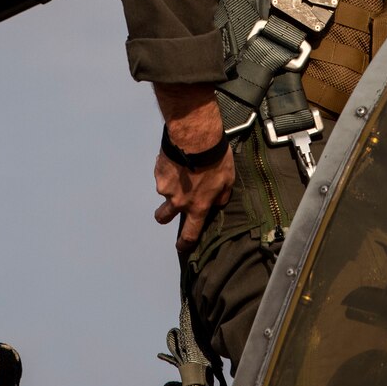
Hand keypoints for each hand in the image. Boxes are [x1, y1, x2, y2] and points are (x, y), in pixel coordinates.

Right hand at [153, 82, 236, 251]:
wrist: (196, 138)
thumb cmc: (216, 159)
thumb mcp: (228, 180)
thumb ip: (221, 197)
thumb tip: (217, 203)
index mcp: (197, 206)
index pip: (189, 233)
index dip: (184, 244)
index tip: (181, 246)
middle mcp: (178, 201)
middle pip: (163, 217)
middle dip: (164, 216)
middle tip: (171, 206)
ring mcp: (165, 187)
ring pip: (164, 191)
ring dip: (170, 185)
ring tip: (182, 169)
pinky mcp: (158, 172)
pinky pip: (162, 174)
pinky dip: (168, 169)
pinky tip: (178, 158)